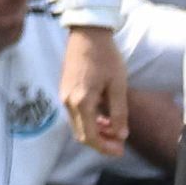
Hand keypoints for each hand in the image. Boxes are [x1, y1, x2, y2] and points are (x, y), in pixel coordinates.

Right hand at [59, 25, 129, 156]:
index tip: (120, 150)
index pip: (90, 137)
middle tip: (119, 143)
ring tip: (114, 128)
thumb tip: (121, 135)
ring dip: (95, 131)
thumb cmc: (106, 56)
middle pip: (82, 134)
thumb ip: (119, 112)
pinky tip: (103, 116)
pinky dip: (89, 121)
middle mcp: (68, 102)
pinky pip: (75, 114)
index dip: (105, 148)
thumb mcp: (118, 85)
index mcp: (82, 102)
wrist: (87, 34)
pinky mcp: (64, 91)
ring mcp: (64, 96)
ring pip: (78, 125)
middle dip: (100, 142)